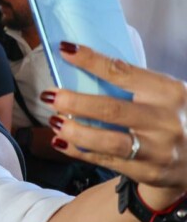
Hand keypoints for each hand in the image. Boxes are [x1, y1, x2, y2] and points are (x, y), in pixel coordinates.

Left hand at [44, 42, 186, 206]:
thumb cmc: (172, 118)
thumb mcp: (165, 96)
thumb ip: (135, 85)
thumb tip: (83, 68)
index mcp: (169, 92)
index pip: (124, 72)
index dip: (92, 61)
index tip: (66, 50)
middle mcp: (165, 120)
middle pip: (112, 109)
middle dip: (76, 102)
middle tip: (49, 96)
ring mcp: (157, 149)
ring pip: (108, 141)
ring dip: (75, 131)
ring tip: (54, 121)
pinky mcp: (146, 171)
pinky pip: (105, 161)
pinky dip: (78, 151)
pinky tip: (60, 141)